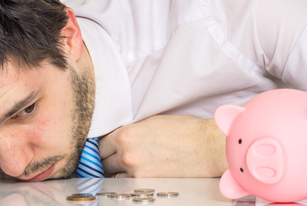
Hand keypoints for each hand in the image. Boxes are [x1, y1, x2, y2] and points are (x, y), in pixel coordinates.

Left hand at [99, 115, 227, 177]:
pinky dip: (132, 180)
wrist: (206, 146)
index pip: (100, 146)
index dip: (104, 148)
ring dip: (120, 172)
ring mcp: (135, 171)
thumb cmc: (183, 131)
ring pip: (115, 175)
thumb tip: (116, 140)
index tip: (107, 150)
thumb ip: (129, 132)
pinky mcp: (146, 184)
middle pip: (103, 162)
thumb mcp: (150, 122)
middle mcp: (126, 154)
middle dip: (109, 161)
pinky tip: (143, 174)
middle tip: (116, 160)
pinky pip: (129, 184)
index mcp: (125, 135)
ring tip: (133, 167)